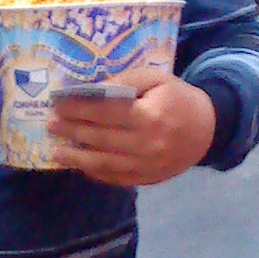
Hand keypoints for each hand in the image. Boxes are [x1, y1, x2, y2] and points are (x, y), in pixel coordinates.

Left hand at [46, 71, 216, 187]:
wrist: (207, 129)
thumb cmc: (177, 98)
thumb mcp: (155, 79)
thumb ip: (124, 83)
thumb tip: (91, 91)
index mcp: (150, 116)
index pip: (105, 111)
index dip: (78, 108)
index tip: (57, 103)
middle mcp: (147, 144)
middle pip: (101, 138)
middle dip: (72, 131)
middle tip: (51, 125)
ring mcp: (147, 166)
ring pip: (104, 163)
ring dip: (77, 157)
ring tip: (56, 150)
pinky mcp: (147, 179)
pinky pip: (115, 178)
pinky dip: (95, 172)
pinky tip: (80, 164)